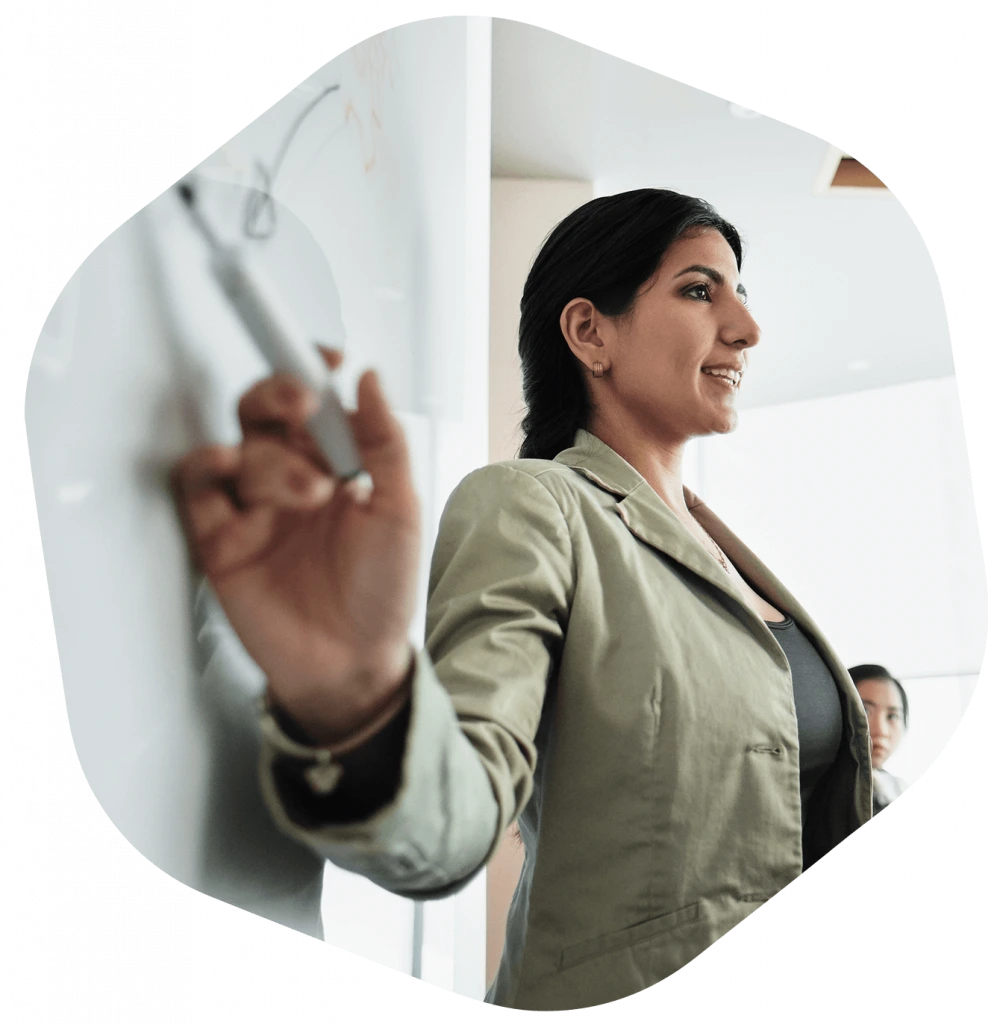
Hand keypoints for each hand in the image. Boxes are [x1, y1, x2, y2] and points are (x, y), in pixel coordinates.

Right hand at [172, 349, 420, 744]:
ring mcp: (254, 508)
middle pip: (264, 413)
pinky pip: (197, 488)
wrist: (353, 663)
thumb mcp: (400, 512)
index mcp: (337, 465)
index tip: (328, 359)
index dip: (313, 372)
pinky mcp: (221, 539)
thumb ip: (385, 444)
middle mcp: (291, 479)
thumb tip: (369, 379)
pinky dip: (206, 467)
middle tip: (303, 406)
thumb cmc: (382, 592)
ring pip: (239, 447)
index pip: (315, 404)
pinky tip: (232, 471)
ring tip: (312, 493)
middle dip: (278, 395)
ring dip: (272, 457)